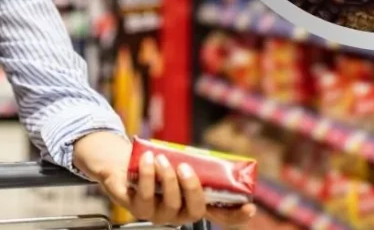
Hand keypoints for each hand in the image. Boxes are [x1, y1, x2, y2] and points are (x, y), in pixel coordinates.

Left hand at [73, 131, 255, 227]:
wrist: (124, 163)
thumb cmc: (158, 164)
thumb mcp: (179, 163)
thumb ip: (195, 165)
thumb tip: (215, 157)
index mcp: (194, 204)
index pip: (221, 216)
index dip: (237, 216)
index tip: (250, 207)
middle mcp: (179, 214)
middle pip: (195, 210)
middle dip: (192, 188)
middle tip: (184, 167)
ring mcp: (158, 214)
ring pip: (170, 202)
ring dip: (167, 178)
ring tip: (162, 159)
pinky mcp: (137, 208)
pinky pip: (146, 195)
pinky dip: (148, 174)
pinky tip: (148, 159)